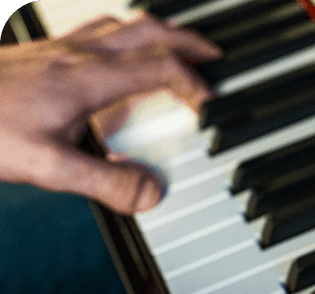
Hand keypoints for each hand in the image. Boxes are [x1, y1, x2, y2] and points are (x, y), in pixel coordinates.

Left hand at [0, 14, 220, 213]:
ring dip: (161, 34)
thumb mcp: (49, 168)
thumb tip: (152, 194)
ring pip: (124, 25)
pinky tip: (123, 55)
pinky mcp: (47, 54)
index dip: (192, 82)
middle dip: (188, 41)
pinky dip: (128, 38)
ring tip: (180, 50)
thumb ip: (107, 182)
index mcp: (88, 79)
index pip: (158, 67)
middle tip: (212, 55)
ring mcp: (61, 49)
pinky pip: (99, 32)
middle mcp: (78, 55)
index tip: (209, 104)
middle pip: (148, 31)